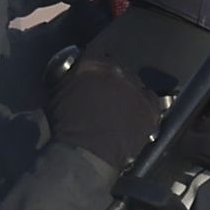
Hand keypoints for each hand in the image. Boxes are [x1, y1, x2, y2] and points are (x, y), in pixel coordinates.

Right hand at [47, 53, 168, 168]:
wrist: (83, 154)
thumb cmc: (64, 127)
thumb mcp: (58, 94)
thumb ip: (71, 78)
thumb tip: (75, 75)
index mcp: (91, 64)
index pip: (96, 56)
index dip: (96, 69)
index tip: (94, 78)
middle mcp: (116, 70)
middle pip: (118, 70)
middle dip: (114, 81)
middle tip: (108, 97)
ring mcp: (135, 88)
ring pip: (136, 84)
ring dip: (130, 94)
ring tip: (123, 109)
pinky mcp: (149, 107)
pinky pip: (152, 101)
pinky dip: (145, 107)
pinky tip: (139, 115)